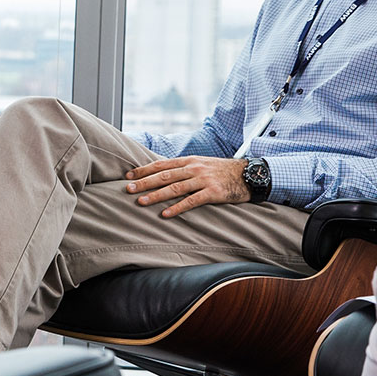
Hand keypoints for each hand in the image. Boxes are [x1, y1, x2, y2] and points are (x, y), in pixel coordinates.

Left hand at [124, 157, 251, 218]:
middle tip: (128, 189)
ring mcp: (203, 180)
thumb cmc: (222, 171)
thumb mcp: (202, 164)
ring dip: (156, 195)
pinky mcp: (213, 193)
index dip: (144, 170)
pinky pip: (191, 201)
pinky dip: (177, 208)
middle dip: (144, 182)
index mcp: (189, 161)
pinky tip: (165, 214)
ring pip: (175, 187)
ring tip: (141, 202)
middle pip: (164, 175)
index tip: (128, 175)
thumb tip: (163, 174)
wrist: (248, 175)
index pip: (161, 164)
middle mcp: (194, 168)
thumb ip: (184, 168)